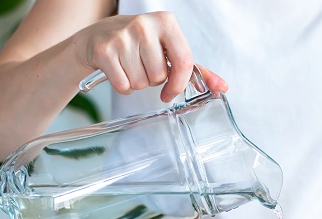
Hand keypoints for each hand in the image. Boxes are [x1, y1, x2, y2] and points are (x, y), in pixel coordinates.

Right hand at [77, 12, 227, 101]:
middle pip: (160, 76)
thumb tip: (222, 88)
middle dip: (153, 79)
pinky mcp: (104, 50)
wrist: (99, 36)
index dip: (179, 84)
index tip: (171, 92)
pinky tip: (119, 71)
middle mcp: (145, 25)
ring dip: (137, 83)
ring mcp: (123, 36)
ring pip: (141, 83)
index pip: (184, 62)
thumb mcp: (168, 49)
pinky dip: (122, 86)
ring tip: (130, 67)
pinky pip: (123, 85)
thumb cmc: (139, 44)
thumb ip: (196, 70)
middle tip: (143, 66)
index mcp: (166, 22)